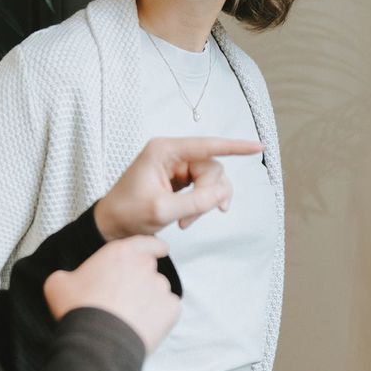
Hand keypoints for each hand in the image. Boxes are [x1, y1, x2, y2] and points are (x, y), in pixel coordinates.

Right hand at [43, 236, 179, 352]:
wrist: (97, 341)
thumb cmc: (79, 309)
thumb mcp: (58, 284)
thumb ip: (69, 275)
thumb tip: (68, 280)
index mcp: (121, 253)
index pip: (145, 242)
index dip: (153, 247)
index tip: (159, 250)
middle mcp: (145, 265)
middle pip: (148, 269)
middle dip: (139, 281)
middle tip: (121, 299)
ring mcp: (160, 287)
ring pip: (158, 290)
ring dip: (148, 300)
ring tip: (128, 317)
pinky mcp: (170, 309)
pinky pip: (168, 309)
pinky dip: (159, 317)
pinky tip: (141, 325)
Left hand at [93, 136, 263, 240]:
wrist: (111, 226)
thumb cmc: (128, 214)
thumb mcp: (162, 210)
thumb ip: (195, 201)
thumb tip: (223, 193)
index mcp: (164, 150)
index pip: (207, 145)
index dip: (235, 147)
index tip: (259, 147)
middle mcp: (172, 153)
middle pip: (211, 168)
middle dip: (208, 195)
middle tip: (190, 220)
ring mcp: (176, 165)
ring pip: (210, 180)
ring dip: (204, 203)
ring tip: (186, 222)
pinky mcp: (179, 178)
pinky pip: (203, 187)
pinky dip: (200, 205)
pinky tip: (186, 218)